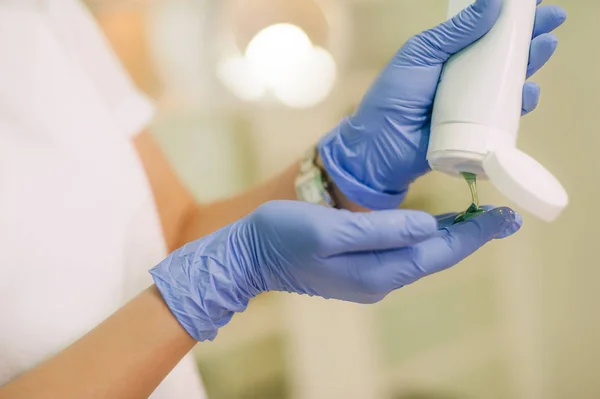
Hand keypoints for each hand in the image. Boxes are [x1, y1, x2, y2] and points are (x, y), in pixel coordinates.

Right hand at [150, 201, 520, 340]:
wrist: (248, 254)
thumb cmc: (283, 235)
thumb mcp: (329, 229)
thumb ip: (380, 229)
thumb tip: (428, 225)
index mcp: (375, 272)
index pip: (436, 253)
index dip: (472, 236)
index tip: (504, 218)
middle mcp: (378, 279)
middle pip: (433, 257)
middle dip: (469, 237)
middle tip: (503, 216)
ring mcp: (367, 276)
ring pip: (419, 255)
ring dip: (449, 237)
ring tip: (477, 217)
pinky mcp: (357, 266)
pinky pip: (401, 252)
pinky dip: (423, 238)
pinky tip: (433, 224)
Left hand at [319, 0, 566, 209]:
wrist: (380, 148)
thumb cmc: (394, 97)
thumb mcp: (420, 56)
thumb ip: (454, 32)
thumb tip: (493, 1)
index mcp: (448, 55)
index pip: (484, 31)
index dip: (509, 17)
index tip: (533, 1)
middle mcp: (464, 77)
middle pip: (503, 54)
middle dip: (528, 36)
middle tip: (550, 20)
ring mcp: (472, 105)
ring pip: (509, 82)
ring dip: (530, 65)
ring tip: (544, 47)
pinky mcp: (478, 131)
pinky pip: (506, 116)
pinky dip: (521, 104)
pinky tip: (528, 92)